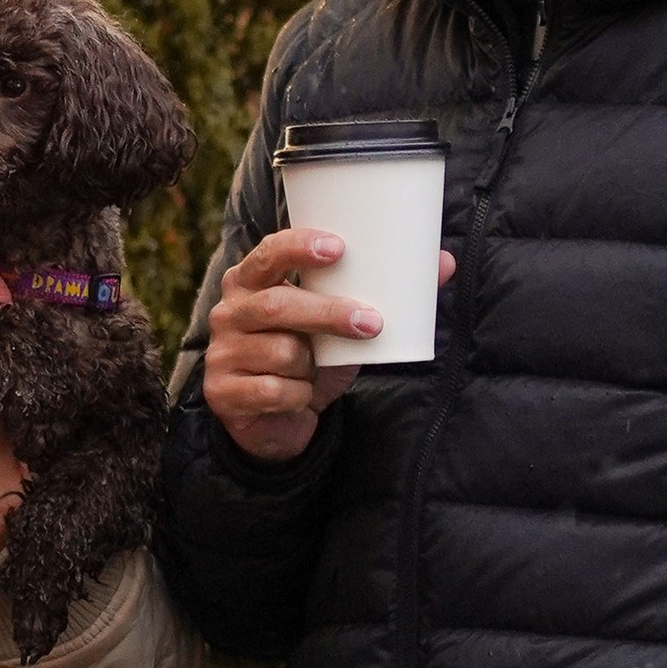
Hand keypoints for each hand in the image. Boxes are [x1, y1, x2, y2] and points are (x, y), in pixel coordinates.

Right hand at [202, 228, 456, 463]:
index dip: (298, 247)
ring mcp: (222, 353)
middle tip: (371, 322)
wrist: (277, 420)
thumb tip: (444, 262)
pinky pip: (275, 391)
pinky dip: (299, 397)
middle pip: (276, 305)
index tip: (339, 248)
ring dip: (312, 366)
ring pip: (281, 353)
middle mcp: (229, 312)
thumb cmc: (310, 358)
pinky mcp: (223, 393)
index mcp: (250, 282)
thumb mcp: (340, 324)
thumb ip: (382, 293)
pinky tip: (298, 397)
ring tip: (315, 368)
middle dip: (327, 313)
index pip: (268, 253)